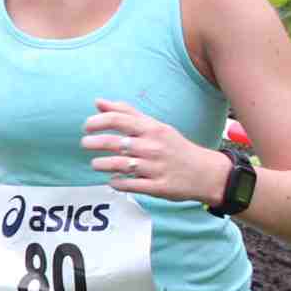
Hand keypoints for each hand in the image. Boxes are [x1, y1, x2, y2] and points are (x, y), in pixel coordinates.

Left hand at [81, 99, 214, 201]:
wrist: (205, 172)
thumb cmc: (174, 146)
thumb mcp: (155, 126)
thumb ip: (127, 113)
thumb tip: (98, 102)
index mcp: (152, 129)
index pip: (119, 119)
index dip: (98, 122)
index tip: (86, 126)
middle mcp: (153, 147)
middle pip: (115, 143)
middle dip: (94, 142)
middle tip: (85, 144)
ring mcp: (155, 168)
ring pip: (120, 165)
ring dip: (102, 164)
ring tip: (95, 164)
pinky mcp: (158, 187)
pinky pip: (130, 185)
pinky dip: (117, 183)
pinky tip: (112, 180)